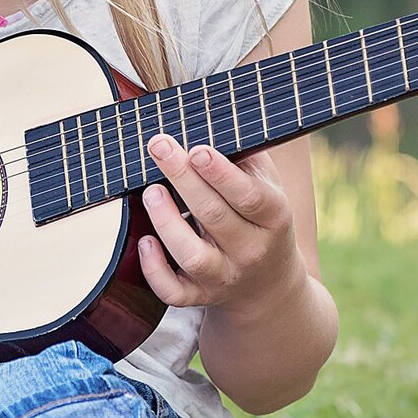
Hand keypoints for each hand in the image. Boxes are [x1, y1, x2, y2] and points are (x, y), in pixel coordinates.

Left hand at [138, 133, 301, 310]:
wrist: (270, 287)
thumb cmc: (261, 221)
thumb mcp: (269, 188)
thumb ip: (247, 159)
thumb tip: (212, 120)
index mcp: (273, 218)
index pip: (249, 196)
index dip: (221, 173)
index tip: (197, 149)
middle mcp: (251, 250)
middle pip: (214, 216)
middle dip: (183, 179)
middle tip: (160, 147)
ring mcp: (225, 277)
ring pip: (192, 256)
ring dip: (167, 222)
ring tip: (150, 191)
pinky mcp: (201, 297)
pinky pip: (174, 291)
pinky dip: (155, 269)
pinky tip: (144, 241)